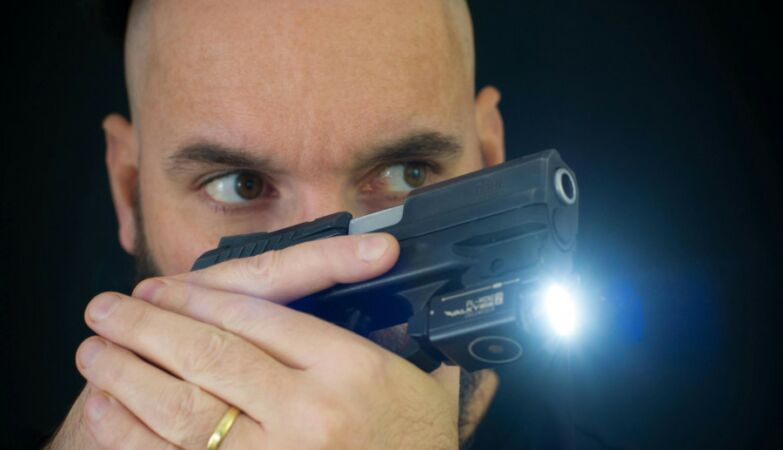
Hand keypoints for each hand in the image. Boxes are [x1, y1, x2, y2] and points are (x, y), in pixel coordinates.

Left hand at [71, 234, 457, 448]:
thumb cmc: (416, 439)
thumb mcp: (420, 377)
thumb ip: (383, 328)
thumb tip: (351, 271)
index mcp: (351, 369)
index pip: (259, 316)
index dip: (198, 297)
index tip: (160, 287)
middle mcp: (311, 413)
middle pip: (212, 354)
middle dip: (147, 326)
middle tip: (105, 307)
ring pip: (183, 407)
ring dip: (127, 373)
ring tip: (94, 349)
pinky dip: (132, 434)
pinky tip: (105, 408)